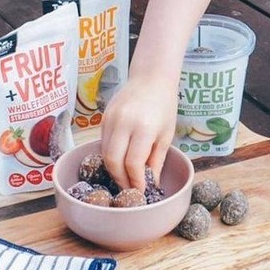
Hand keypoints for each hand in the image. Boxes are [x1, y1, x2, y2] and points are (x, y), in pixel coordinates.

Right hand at [100, 76, 177, 191]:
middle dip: (120, 179)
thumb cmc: (164, 105)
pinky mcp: (104, 116)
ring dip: (113, 169)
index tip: (140, 191)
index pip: (133, 163)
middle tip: (128, 189)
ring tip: (124, 178)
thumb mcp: (166, 133)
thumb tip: (152, 184)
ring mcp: (111, 118)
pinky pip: (103, 142)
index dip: (135, 181)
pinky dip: (109, 154)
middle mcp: (124, 123)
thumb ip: (157, 159)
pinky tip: (118, 160)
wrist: (151, 78)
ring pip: (105, 153)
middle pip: (113, 161)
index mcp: (144, 127)